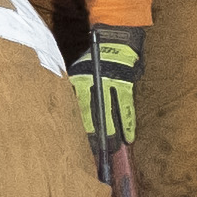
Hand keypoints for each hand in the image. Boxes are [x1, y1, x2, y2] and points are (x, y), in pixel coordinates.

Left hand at [73, 27, 143, 148]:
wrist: (115, 42)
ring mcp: (113, 86)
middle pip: (96, 115)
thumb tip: (67, 111)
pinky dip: (128, 124)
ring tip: (113, 149)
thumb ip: (74, 91)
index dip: (83, 128)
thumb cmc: (93, 61)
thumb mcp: (77, 72)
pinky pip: (128, 109)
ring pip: (112, 114)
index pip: (82, 109)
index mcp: (82, 81)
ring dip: (113, 133)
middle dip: (97, 136)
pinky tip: (129, 138)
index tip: (81, 145)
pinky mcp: (127, 87)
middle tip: (97, 153)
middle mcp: (97, 85)